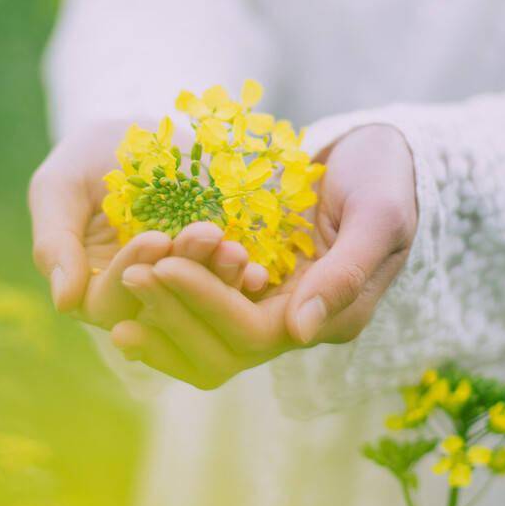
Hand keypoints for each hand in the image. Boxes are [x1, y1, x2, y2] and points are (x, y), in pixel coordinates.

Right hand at [29, 121, 267, 328]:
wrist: (138, 133)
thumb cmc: (86, 160)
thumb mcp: (58, 189)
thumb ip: (54, 242)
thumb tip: (62, 302)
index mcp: (91, 289)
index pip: (109, 299)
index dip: (134, 270)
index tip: (156, 237)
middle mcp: (136, 299)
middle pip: (159, 306)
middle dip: (185, 272)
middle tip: (205, 233)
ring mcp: (178, 290)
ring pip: (198, 302)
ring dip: (219, 277)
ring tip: (233, 245)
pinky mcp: (214, 276)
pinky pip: (230, 289)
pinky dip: (245, 280)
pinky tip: (259, 266)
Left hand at [111, 123, 417, 387]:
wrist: (379, 156)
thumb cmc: (385, 179)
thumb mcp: (379, 216)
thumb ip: (345, 272)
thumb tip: (300, 333)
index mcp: (330, 317)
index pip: (253, 331)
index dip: (204, 302)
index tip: (161, 265)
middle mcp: (295, 325)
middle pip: (221, 349)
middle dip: (172, 314)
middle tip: (129, 274)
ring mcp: (270, 309)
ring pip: (206, 344)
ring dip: (162, 321)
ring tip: (119, 292)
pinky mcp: (248, 289)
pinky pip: (200, 316)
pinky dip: (166, 310)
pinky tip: (125, 293)